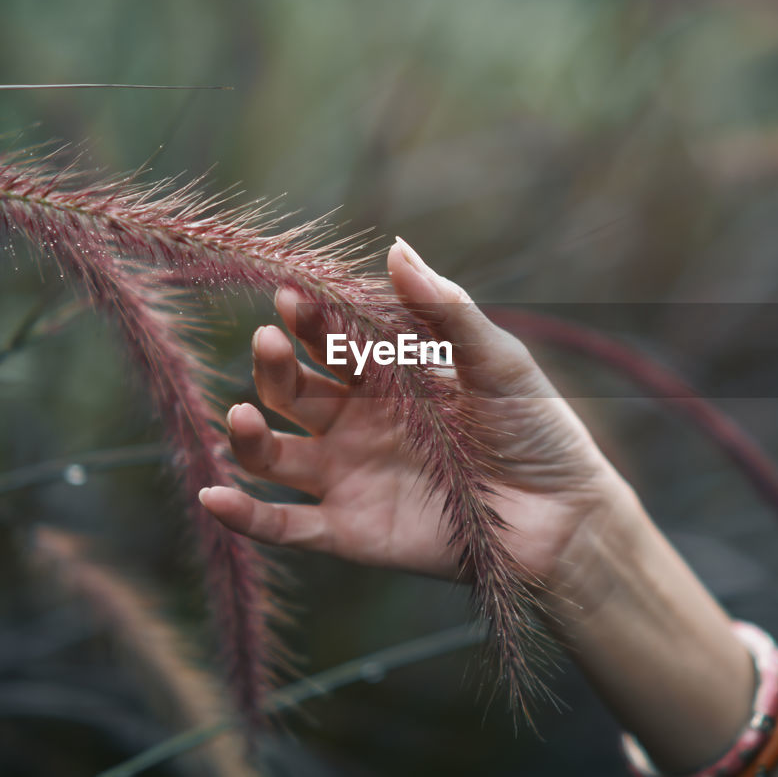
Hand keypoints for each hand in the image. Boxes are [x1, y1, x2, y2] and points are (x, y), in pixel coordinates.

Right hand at [198, 237, 633, 585]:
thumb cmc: (538, 430)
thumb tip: (395, 246)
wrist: (565, 515)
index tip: (291, 294)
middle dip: (275, 363)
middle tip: (270, 339)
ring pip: (275, 452)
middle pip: (293, 390)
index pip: (331, 341)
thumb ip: (445, 310)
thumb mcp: (496, 361)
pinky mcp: (350, 532)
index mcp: (389, 378)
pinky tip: (212, 496)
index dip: (308, 318)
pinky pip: (285, 525)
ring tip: (242, 411)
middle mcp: (358, 424)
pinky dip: (244, 515)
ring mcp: (349, 477)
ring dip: (247, 433)